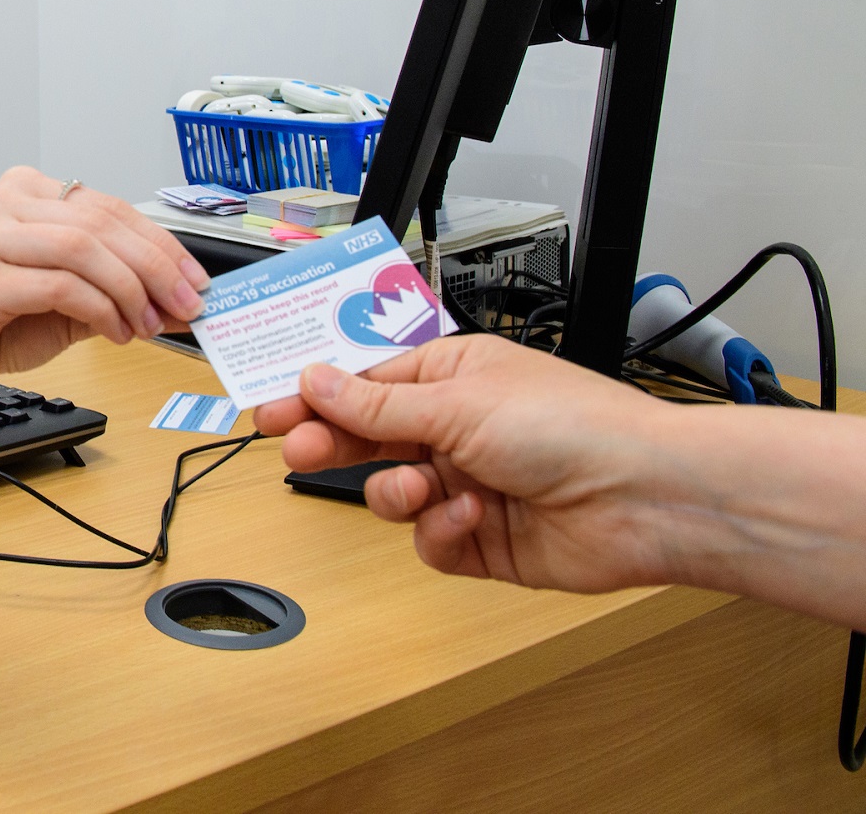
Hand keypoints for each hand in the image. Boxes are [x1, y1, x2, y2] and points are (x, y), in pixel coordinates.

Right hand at [0, 166, 207, 405]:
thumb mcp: (69, 301)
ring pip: (82, 249)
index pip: (107, 205)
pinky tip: (115, 333)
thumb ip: (118, 291)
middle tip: (184, 304)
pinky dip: (101, 310)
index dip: (159, 242)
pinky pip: (60, 285)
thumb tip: (181, 297)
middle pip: (99, 223)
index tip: (194, 279)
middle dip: (154, 267)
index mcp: (22, 190)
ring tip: (146, 325)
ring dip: (129, 291)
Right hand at [250, 335, 676, 593]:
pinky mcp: (481, 539)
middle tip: (295, 448)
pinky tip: (468, 517)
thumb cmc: (573, 426)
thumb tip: (314, 379)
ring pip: (390, 491)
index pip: (363, 380)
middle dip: (332, 442)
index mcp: (452, 375)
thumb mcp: (458, 402)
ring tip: (419, 487)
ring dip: (396, 490)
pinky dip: (440, 531)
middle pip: (366, 434)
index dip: (313, 394)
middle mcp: (456, 426)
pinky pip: (427, 539)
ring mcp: (466, 482)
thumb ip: (376, 401)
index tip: (267, 407)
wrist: (646, 500)